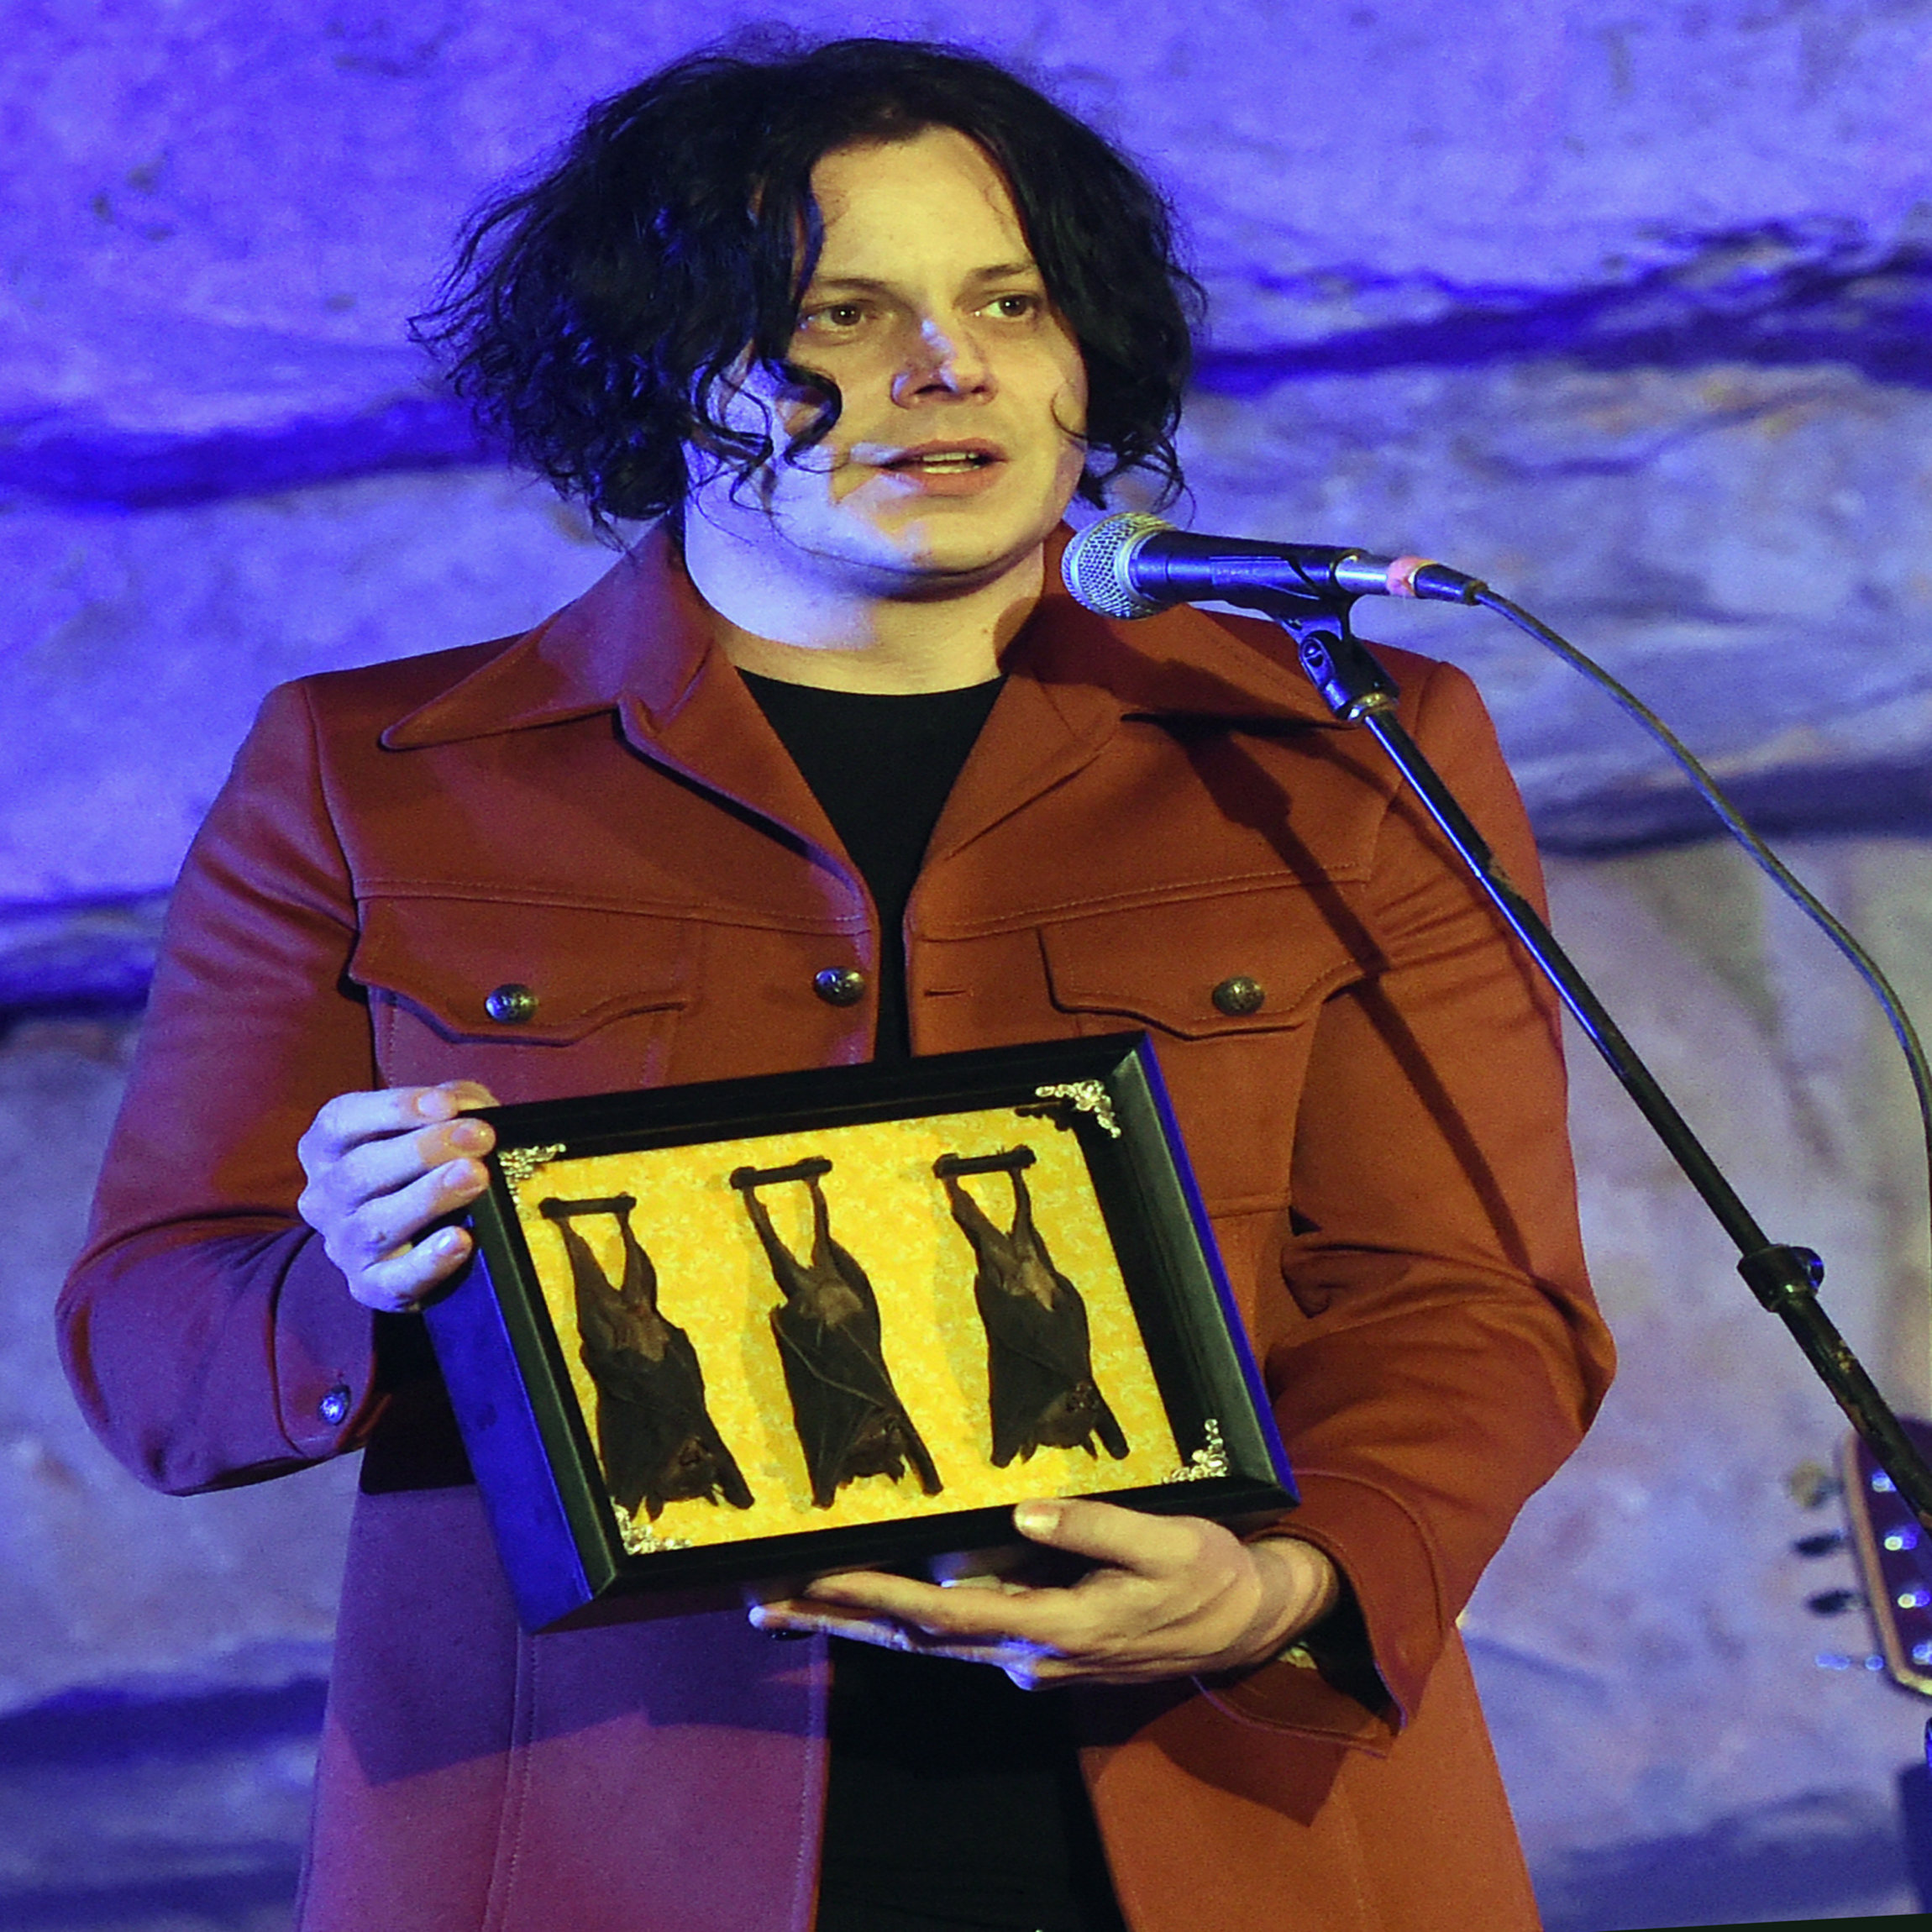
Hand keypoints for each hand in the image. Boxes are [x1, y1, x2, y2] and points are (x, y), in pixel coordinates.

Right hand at [296, 1080, 499, 1312]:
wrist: (422, 1235)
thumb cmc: (426, 1164)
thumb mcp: (434, 1122)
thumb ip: (451, 1103)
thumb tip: (471, 1107)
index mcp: (327, 1148)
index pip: (342, 1121)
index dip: (394, 1109)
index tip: (446, 1104)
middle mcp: (324, 1197)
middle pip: (359, 1171)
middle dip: (423, 1150)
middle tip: (478, 1137)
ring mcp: (343, 1245)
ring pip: (375, 1223)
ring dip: (429, 1197)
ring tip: (475, 1176)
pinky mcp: (369, 1286)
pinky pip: (394, 1280)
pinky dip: (428, 1262)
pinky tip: (461, 1240)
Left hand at [747, 1498, 1338, 1687]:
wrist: (1247, 1625)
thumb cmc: (1207, 1576)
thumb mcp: (1165, 1542)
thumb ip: (1093, 1528)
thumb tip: (1024, 1514)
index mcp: (1057, 1625)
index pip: (947, 1614)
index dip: (879, 1598)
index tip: (820, 1580)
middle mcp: (1032, 1653)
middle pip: (920, 1639)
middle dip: (841, 1620)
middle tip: (765, 1601)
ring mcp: (1034, 1657)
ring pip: (932, 1644)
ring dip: (862, 1626)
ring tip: (792, 1605)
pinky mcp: (1041, 1648)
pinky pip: (959, 1638)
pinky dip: (906, 1625)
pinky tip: (871, 1608)